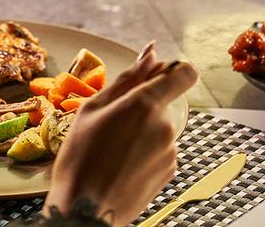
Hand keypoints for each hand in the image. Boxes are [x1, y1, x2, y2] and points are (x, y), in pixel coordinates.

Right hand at [44, 43, 197, 226]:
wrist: (85, 210)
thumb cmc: (81, 158)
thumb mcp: (92, 109)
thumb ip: (126, 79)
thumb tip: (149, 54)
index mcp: (145, 104)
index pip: (183, 73)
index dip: (171, 70)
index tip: (152, 76)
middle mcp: (165, 125)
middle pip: (162, 101)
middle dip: (141, 105)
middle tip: (109, 122)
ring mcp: (170, 150)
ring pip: (158, 126)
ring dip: (140, 129)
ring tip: (111, 147)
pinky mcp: (169, 171)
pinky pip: (159, 148)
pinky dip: (144, 150)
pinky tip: (120, 162)